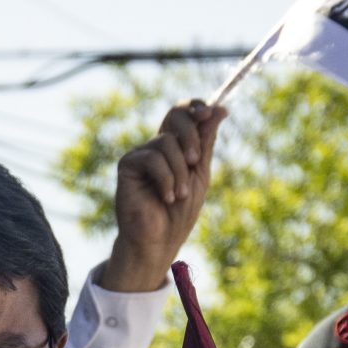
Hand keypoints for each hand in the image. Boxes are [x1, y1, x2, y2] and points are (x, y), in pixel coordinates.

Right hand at [97, 99, 224, 292]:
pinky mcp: (128, 165)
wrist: (159, 240)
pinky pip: (152, 158)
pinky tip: (166, 198)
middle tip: (196, 161)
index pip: (183, 113)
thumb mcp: (200, 173)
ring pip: (167, 142)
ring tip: (180, 195)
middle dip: (191, 134)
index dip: (195, 107)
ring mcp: (142, 154)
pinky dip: (165, 179)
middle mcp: (157, 145)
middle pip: (175, 115)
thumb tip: (220, 109)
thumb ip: (206, 142)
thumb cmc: (180, 213)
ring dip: (180, 171)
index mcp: (176, 146)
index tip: (210, 112)